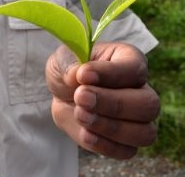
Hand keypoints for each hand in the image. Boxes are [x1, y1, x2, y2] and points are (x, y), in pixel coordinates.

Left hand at [46, 42, 159, 159]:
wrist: (61, 93)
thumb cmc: (70, 68)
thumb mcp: (63, 58)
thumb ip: (70, 64)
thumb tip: (78, 75)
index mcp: (129, 59)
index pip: (135, 69)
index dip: (110, 74)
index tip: (83, 75)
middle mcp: (141, 88)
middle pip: (147, 104)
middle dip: (113, 104)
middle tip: (81, 97)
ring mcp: (138, 119)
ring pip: (144, 132)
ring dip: (110, 127)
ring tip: (80, 114)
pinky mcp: (126, 142)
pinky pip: (127, 151)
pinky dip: (105, 145)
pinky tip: (85, 132)